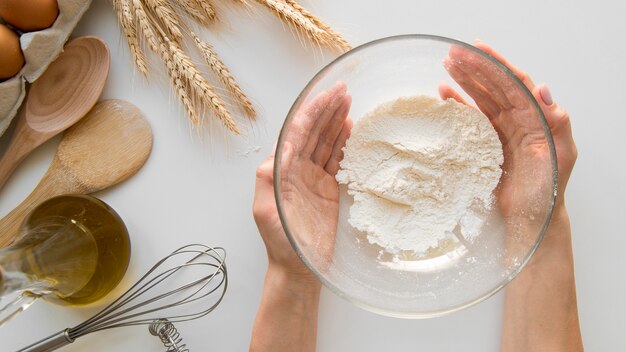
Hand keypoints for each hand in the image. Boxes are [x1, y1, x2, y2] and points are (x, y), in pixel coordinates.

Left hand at [253, 81, 351, 278]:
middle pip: (313, 132)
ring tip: (349, 102)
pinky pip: (336, 160)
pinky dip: (343, 143)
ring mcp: (313, 178)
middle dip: (326, 109)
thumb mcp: (266, 211)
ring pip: (325, 142)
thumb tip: (277, 150)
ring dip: (336, 121)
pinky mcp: (328, 189)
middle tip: (342, 89)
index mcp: (280, 170)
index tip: (326, 95)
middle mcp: (296, 169)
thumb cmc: (280, 243)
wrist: (299, 269)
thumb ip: (268, 179)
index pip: (297, 133)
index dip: (312, 112)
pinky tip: (350, 128)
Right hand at [440, 41, 575, 218]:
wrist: (531, 218)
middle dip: (474, 67)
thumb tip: (543, 88)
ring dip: (464, 81)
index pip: (515, 82)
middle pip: (494, 85)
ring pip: (481, 98)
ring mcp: (501, 130)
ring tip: (446, 66)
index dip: (496, 64)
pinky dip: (458, 105)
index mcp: (536, 116)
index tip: (477, 49)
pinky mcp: (486, 144)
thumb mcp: (559, 156)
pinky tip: (444, 95)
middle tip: (453, 53)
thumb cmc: (548, 190)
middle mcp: (519, 119)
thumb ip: (556, 122)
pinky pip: (471, 119)